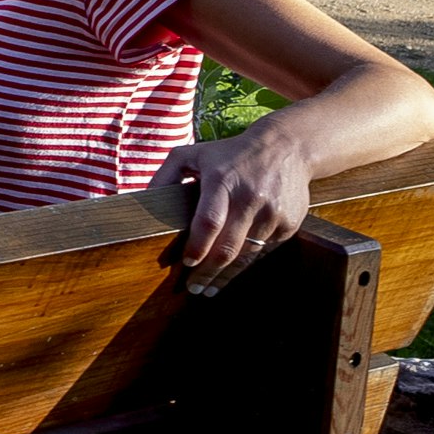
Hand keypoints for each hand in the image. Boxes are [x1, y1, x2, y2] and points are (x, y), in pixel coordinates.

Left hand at [150, 123, 315, 293]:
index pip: (209, 222)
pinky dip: (248, 258)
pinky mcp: (289, 222)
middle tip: (194, 288)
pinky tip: (235, 265)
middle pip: (228, 247)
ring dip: (227, 274)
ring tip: (211, 287)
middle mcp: (250, 197)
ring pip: (247, 254)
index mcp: (222, 180)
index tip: (186, 263)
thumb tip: (144, 200)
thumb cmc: (230, 153)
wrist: (287, 146)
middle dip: (208, 272)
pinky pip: (265, 249)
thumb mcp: (193, 153)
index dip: (197, 246)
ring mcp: (273, 212)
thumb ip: (166, 174)